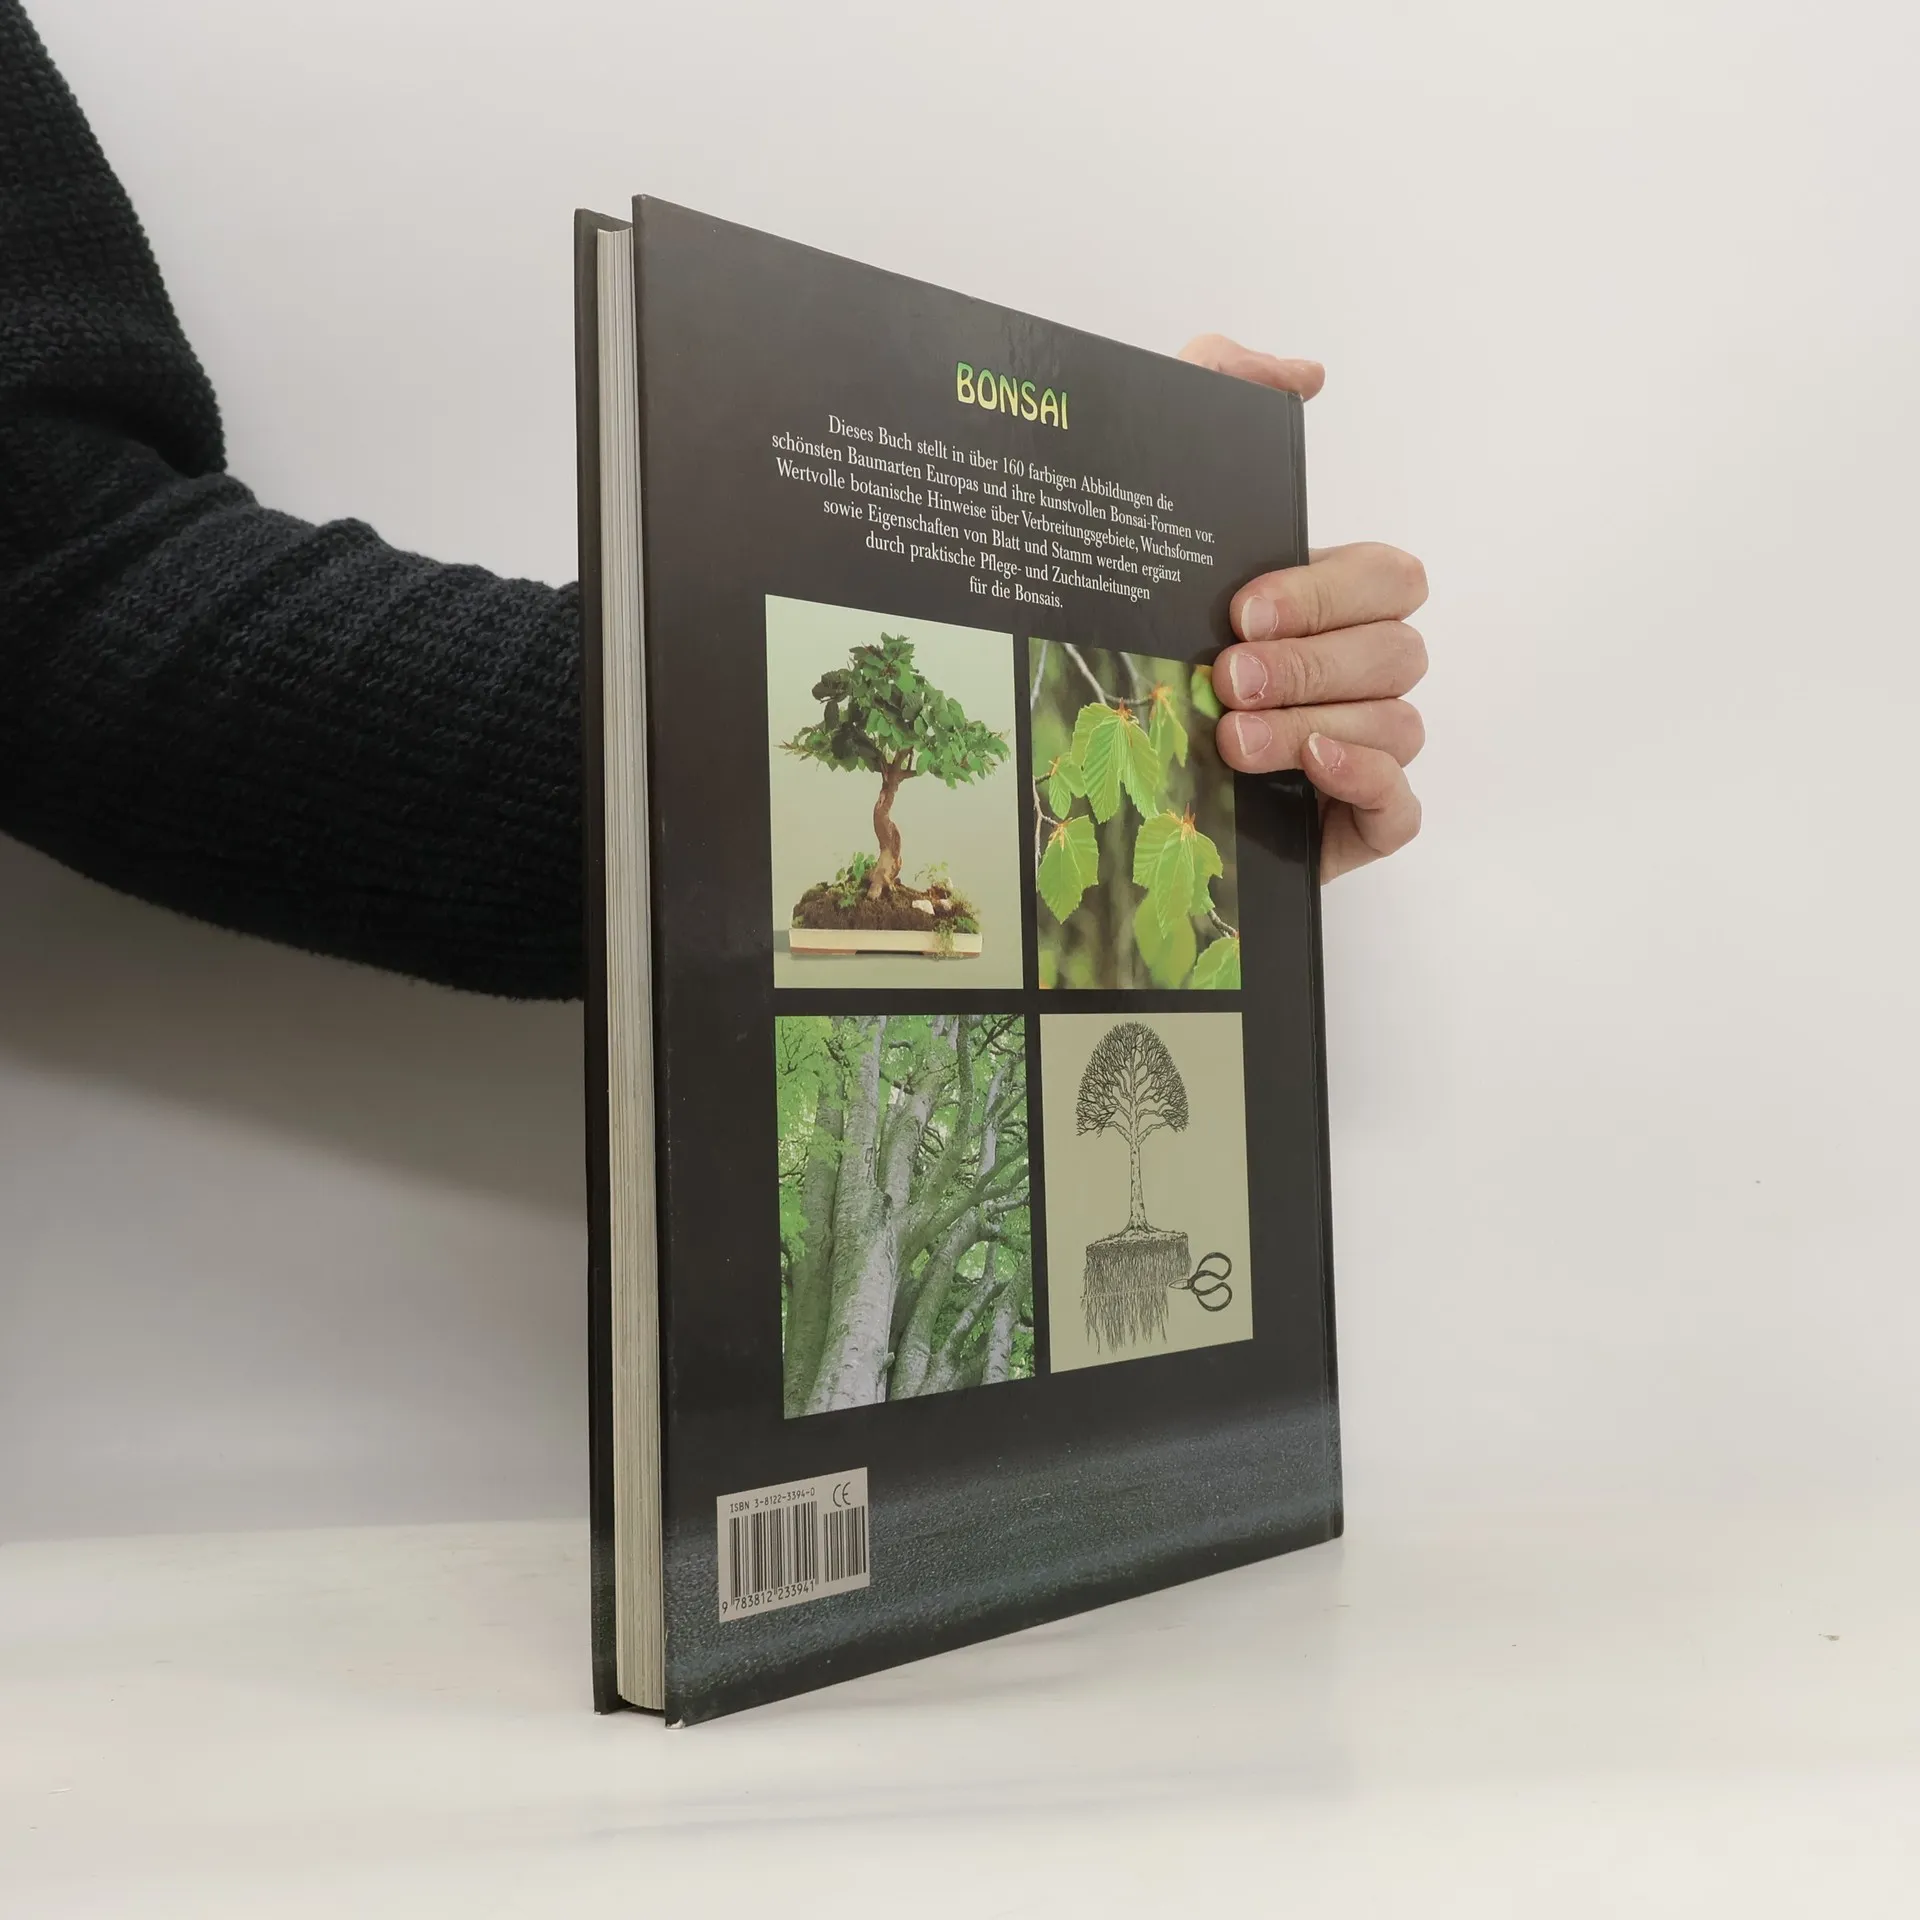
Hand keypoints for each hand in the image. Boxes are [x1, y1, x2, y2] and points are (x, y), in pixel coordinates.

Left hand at [1179, 335, 1428, 879]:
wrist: (1075, 768)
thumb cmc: (1126, 632)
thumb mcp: (1150, 493)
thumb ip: (1217, 390)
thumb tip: (1305, 376)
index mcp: (1326, 602)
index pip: (1389, 576)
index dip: (1328, 592)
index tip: (1240, 609)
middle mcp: (1352, 672)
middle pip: (1398, 652)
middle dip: (1312, 663)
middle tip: (1225, 680)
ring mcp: (1358, 749)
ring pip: (1397, 724)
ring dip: (1316, 724)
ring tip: (1229, 737)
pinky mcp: (1351, 823)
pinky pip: (1402, 807)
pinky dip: (1369, 782)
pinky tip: (1310, 765)